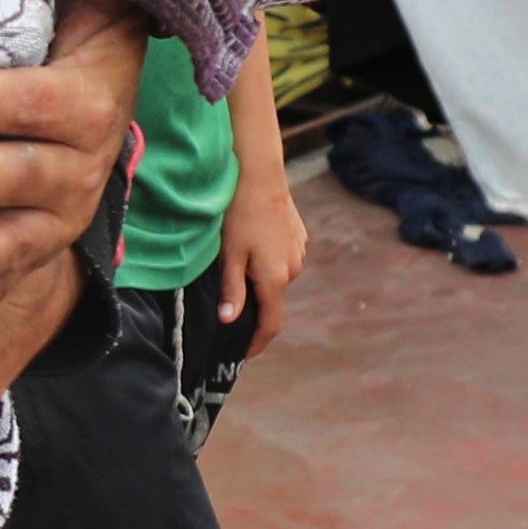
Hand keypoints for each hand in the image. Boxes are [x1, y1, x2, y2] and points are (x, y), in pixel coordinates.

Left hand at [216, 169, 307, 352]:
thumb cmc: (239, 213)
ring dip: (260, 282)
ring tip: (236, 270)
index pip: (270, 324)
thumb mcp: (229, 254)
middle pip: (272, 301)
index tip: (242, 354)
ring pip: (277, 279)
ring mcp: (298, 252)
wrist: (259, 174)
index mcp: (275, 278)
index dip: (257, 343)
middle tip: (229, 308)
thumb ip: (231, 289)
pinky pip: (282, 260)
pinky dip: (268, 264)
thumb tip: (230, 321)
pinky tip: (251, 247)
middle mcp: (293, 269)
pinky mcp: (298, 238)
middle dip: (254, 308)